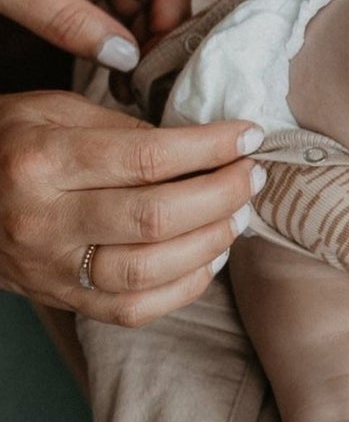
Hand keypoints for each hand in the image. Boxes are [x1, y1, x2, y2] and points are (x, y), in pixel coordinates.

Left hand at [0, 0, 245, 71]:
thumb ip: (69, 20)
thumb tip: (126, 57)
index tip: (244, 1)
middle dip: (173, 23)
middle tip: (169, 73)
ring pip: (137, 0)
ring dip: (145, 37)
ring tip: (142, 81)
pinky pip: (107, 11)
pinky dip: (117, 39)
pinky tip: (116, 70)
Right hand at [0, 90, 264, 323]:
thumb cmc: (9, 144)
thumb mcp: (53, 112)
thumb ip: (123, 128)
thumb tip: (200, 145)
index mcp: (41, 162)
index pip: (146, 159)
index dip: (210, 148)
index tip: (249, 136)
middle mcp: (43, 221)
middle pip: (155, 218)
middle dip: (220, 195)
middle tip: (251, 176)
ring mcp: (50, 269)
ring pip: (149, 270)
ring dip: (211, 242)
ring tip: (237, 214)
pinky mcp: (61, 300)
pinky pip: (134, 309)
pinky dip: (185, 287)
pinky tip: (210, 257)